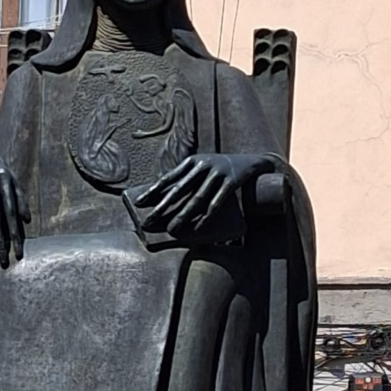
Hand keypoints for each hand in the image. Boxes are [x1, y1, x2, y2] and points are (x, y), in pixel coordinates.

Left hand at [134, 153, 272, 234]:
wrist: (252, 162)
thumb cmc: (220, 169)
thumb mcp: (202, 167)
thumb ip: (187, 179)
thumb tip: (164, 199)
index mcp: (192, 161)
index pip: (168, 178)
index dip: (152, 191)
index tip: (138, 203)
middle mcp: (203, 165)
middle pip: (179, 190)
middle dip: (162, 207)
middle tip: (149, 221)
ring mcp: (217, 173)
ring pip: (196, 198)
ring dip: (182, 216)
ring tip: (171, 229)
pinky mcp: (231, 182)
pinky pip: (216, 203)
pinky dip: (206, 216)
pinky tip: (197, 228)